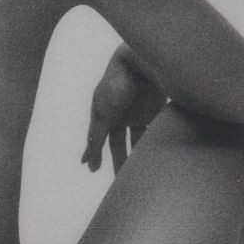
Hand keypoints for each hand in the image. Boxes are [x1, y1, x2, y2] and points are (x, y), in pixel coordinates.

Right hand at [82, 45, 166, 175]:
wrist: (142, 60)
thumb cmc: (117, 83)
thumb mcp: (103, 113)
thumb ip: (95, 138)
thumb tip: (83, 163)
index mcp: (104, 112)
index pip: (101, 140)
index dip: (98, 155)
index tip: (95, 171)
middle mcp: (121, 113)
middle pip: (120, 143)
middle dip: (121, 160)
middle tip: (122, 182)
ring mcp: (140, 111)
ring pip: (140, 140)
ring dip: (139, 155)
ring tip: (142, 175)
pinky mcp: (156, 109)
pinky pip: (156, 130)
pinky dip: (156, 144)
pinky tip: (159, 158)